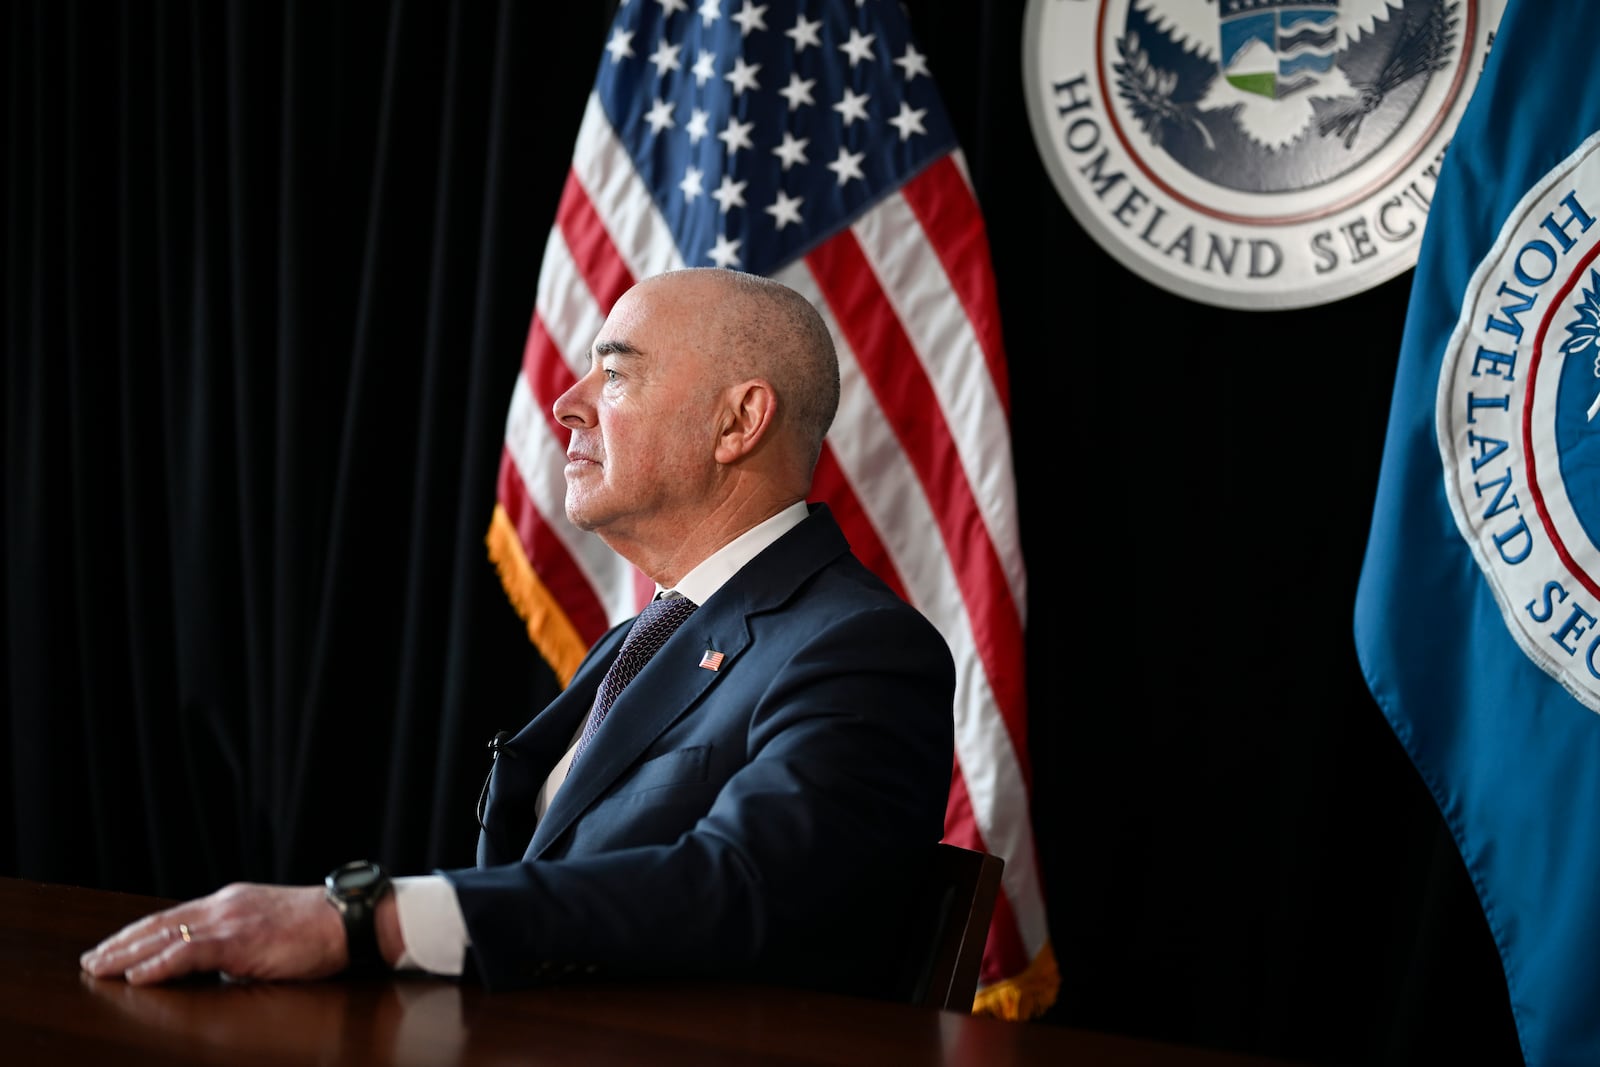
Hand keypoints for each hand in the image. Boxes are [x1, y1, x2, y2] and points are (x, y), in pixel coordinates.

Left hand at [79, 883, 347, 984]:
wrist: (350, 917)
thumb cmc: (321, 928)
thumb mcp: (272, 929)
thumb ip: (242, 943)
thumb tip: (222, 966)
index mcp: (232, 902)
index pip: (174, 917)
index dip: (140, 933)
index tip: (115, 946)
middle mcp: (224, 906)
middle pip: (160, 924)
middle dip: (122, 943)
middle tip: (91, 960)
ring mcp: (230, 920)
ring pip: (164, 936)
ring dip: (126, 955)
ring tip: (99, 969)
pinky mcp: (239, 940)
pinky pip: (187, 953)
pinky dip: (157, 965)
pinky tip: (136, 976)